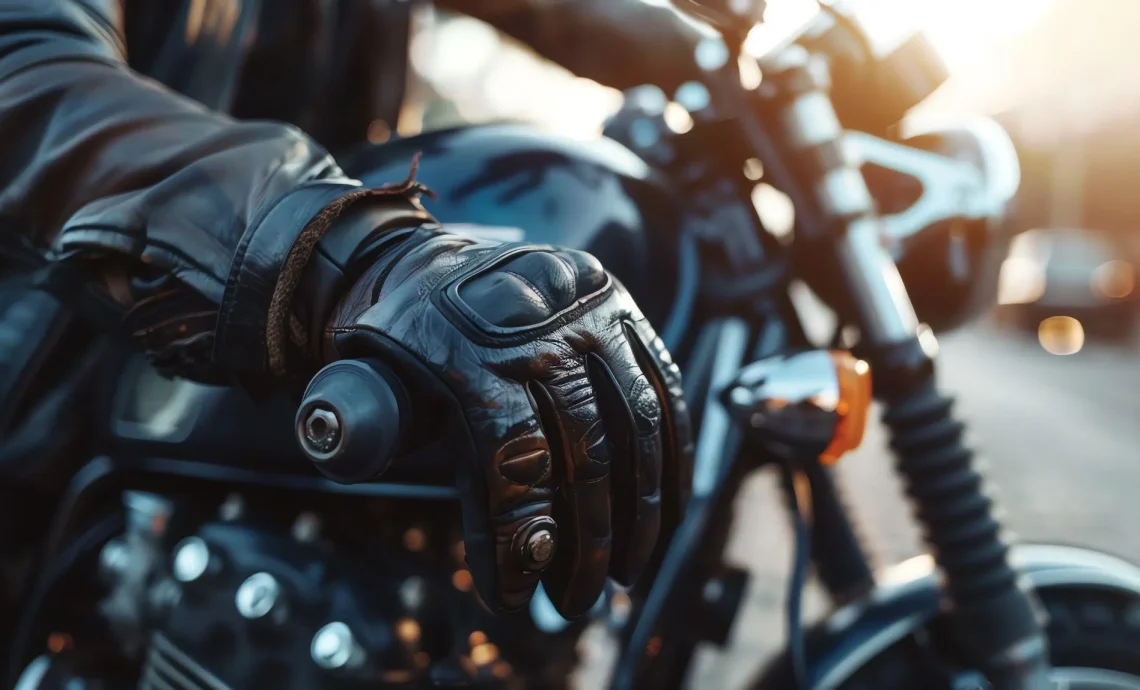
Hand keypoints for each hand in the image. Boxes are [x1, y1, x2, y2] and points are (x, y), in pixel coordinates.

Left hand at [322, 226, 692, 616]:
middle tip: (579, 599)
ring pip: (636, 426)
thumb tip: (365, 465)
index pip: (510, 458)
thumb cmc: (401, 347)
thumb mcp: (369, 384)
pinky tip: (667, 508)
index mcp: (467, 353)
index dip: (518, 537)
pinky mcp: (618, 306)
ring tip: (628, 569)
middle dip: (587, 542)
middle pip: (583, 451)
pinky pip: (663, 386)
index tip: (516, 597)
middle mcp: (536, 329)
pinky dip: (674, 453)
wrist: (429, 263)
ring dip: (640, 511)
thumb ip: (374, 433)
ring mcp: (586, 312)